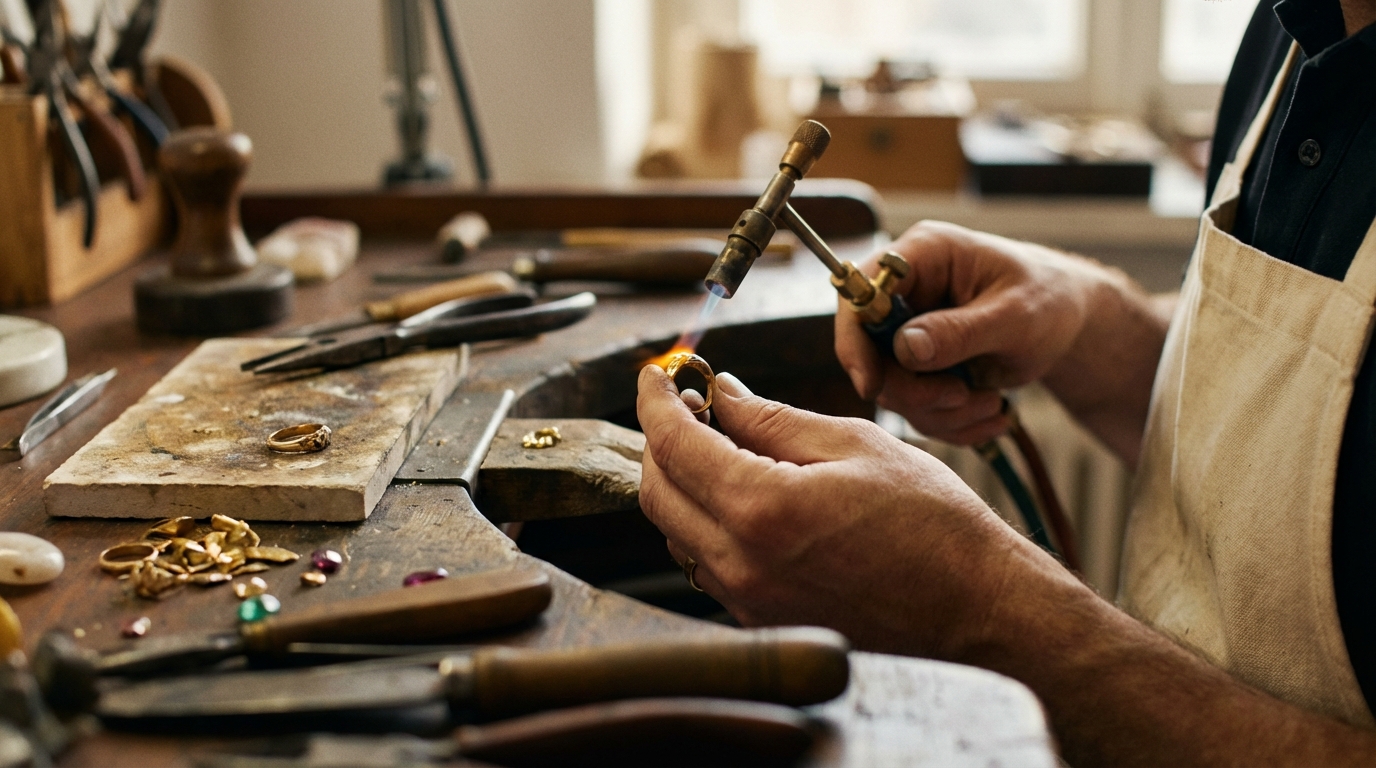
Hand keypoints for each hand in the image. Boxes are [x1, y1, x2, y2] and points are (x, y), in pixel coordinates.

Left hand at [636, 363, 1056, 656]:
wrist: (976, 612)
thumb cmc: (933, 525)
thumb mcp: (855, 445)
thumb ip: (772, 419)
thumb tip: (720, 393)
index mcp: (761, 509)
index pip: (673, 444)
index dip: (654, 400)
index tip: (654, 374)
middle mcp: (740, 564)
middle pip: (657, 492)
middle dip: (660, 439)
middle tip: (685, 403)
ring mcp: (746, 601)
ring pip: (676, 530)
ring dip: (681, 482)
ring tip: (718, 443)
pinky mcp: (759, 621)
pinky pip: (706, 563)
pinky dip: (705, 521)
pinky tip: (743, 494)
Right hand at [835, 221, 1108, 444]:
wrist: (1069, 321)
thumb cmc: (1049, 299)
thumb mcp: (1016, 315)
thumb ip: (960, 331)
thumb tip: (905, 348)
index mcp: (923, 254)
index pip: (861, 293)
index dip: (855, 339)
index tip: (872, 385)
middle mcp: (907, 291)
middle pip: (869, 350)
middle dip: (912, 388)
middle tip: (960, 399)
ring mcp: (910, 330)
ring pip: (892, 387)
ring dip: (940, 409)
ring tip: (992, 404)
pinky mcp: (920, 365)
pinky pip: (916, 406)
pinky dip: (952, 421)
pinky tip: (991, 413)